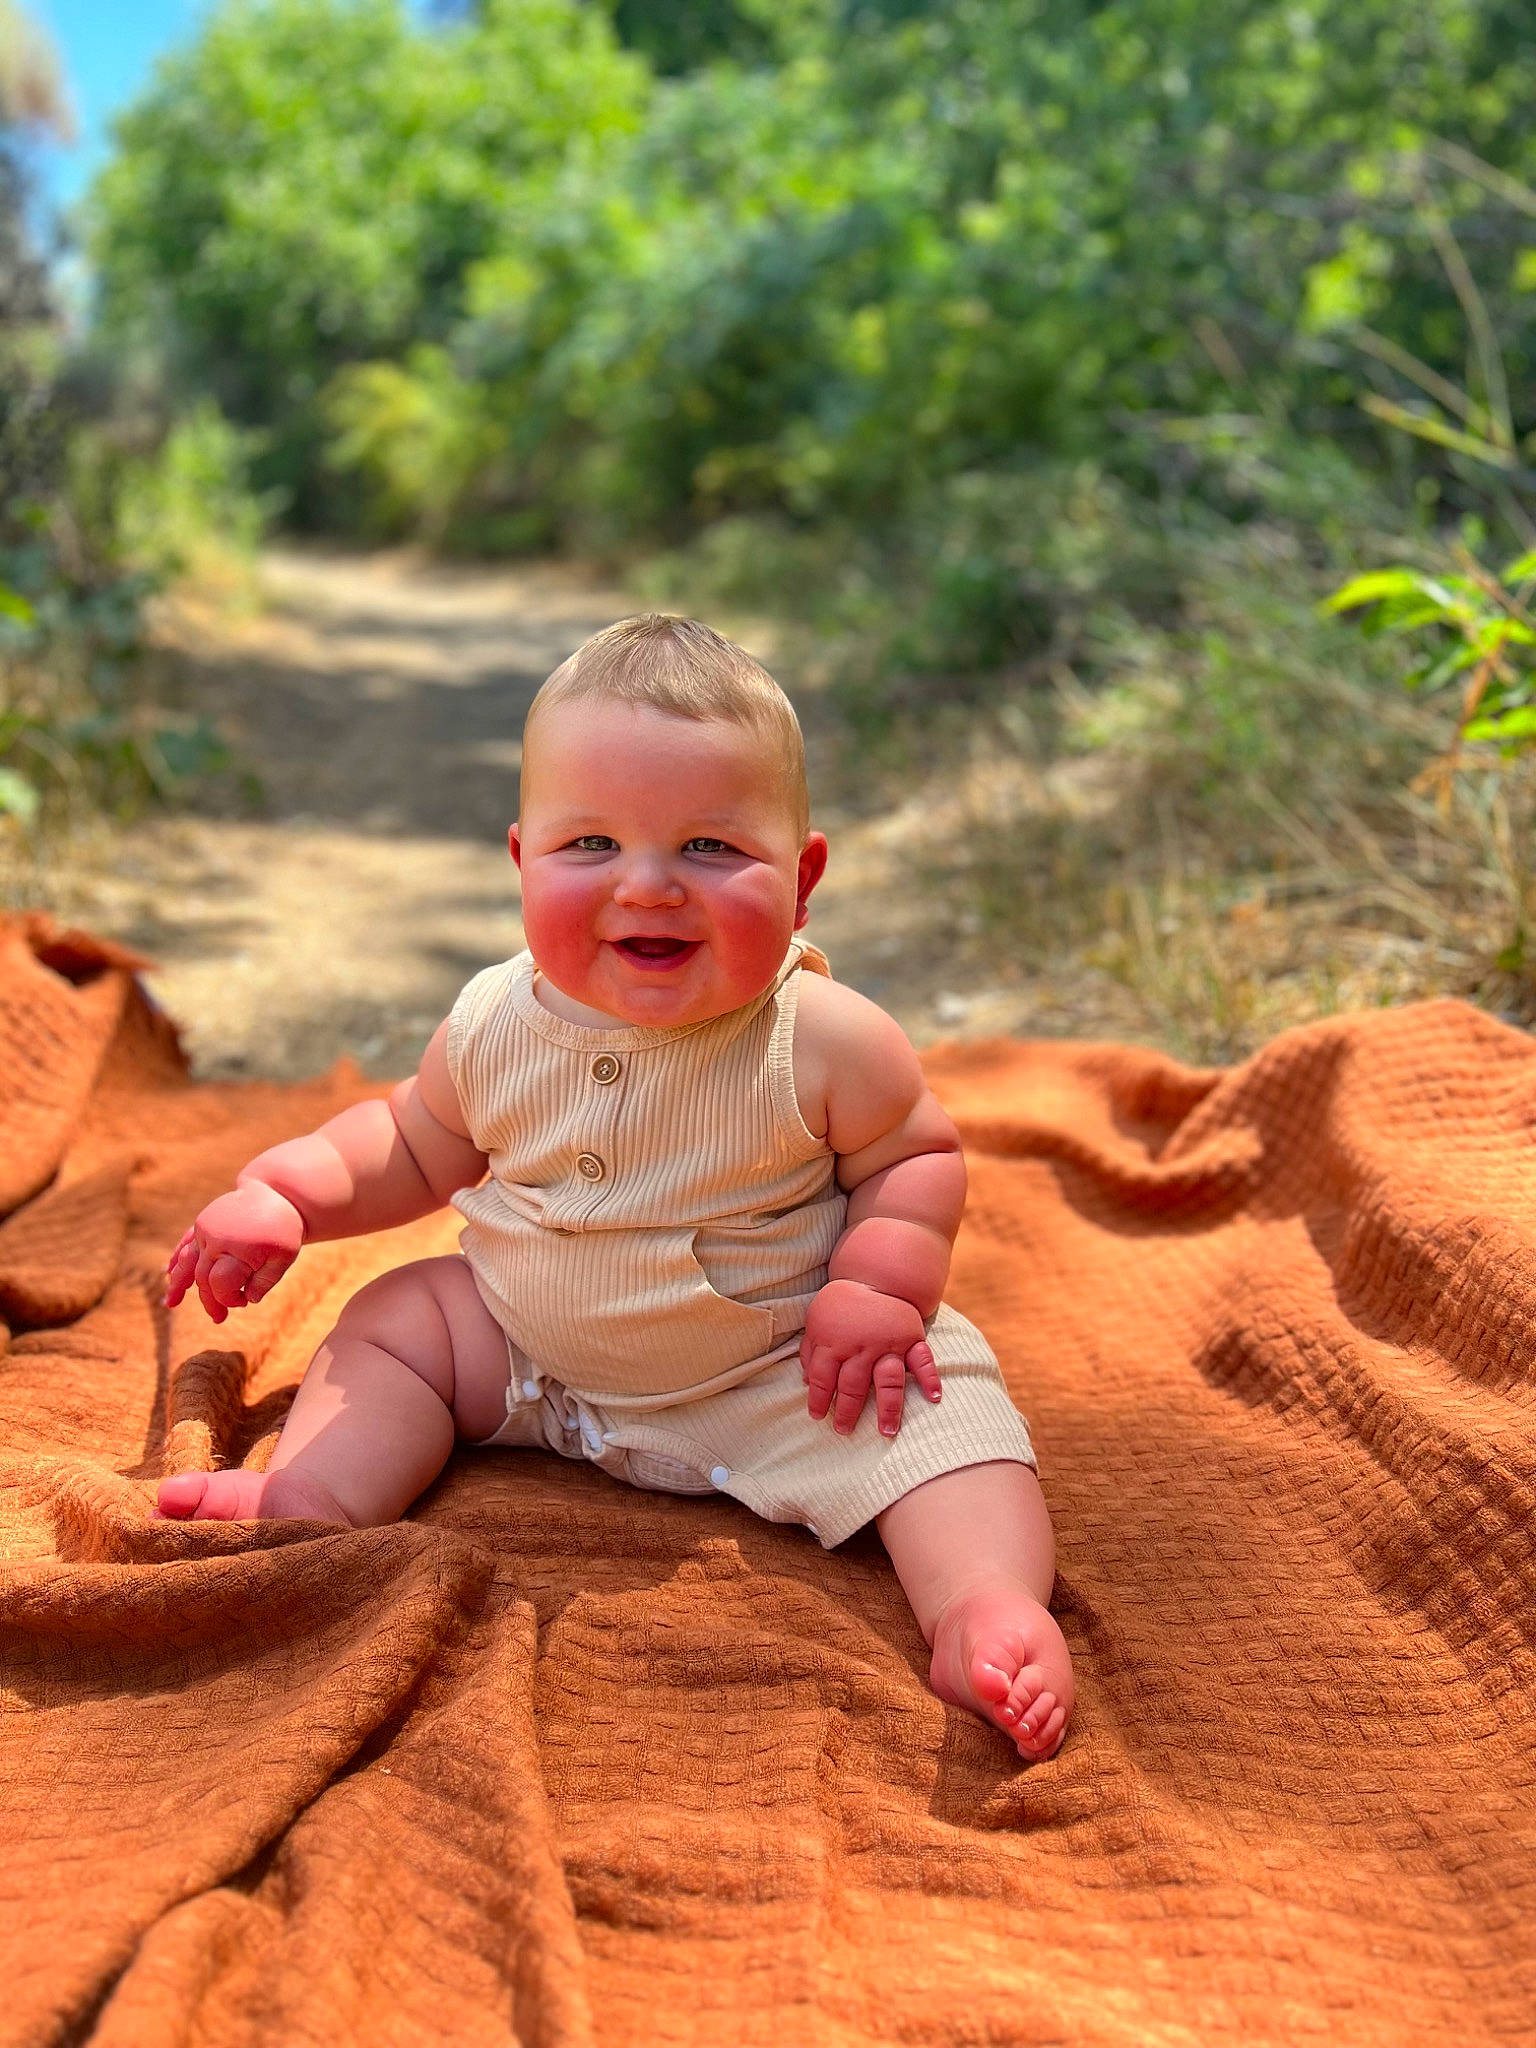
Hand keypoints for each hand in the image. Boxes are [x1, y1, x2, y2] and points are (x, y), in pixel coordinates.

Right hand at [164, 1182, 304, 1322]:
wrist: (273, 1193)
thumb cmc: (282, 1229)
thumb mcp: (284, 1257)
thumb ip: (266, 1281)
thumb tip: (249, 1300)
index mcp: (237, 1249)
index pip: (220, 1284)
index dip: (229, 1299)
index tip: (244, 1302)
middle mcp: (216, 1239)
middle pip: (202, 1277)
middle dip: (209, 1300)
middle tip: (219, 1318)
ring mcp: (206, 1229)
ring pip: (186, 1261)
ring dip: (178, 1283)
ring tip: (170, 1304)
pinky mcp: (202, 1223)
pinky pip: (185, 1243)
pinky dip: (177, 1258)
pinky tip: (169, 1272)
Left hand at [800, 1278, 941, 1437]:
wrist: (875, 1277)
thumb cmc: (841, 1304)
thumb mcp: (816, 1321)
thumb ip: (811, 1351)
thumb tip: (807, 1382)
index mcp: (834, 1342)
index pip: (823, 1378)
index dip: (819, 1400)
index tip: (818, 1417)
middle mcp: (861, 1347)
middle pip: (853, 1386)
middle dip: (847, 1412)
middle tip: (844, 1431)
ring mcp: (888, 1344)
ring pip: (887, 1381)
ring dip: (889, 1408)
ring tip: (887, 1432)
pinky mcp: (911, 1339)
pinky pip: (922, 1360)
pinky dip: (930, 1378)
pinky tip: (933, 1398)